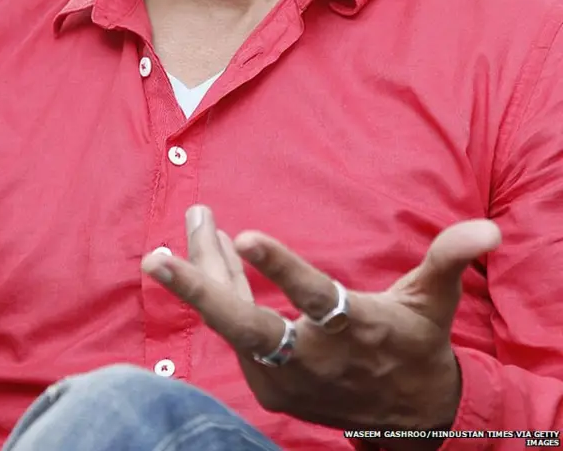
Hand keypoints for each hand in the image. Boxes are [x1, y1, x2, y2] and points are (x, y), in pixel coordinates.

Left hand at [142, 208, 500, 431]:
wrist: (405, 419)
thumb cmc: (414, 345)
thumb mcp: (434, 302)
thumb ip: (449, 258)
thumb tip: (487, 229)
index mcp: (353, 329)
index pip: (312, 298)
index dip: (280, 269)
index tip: (244, 235)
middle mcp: (312, 357)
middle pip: (245, 325)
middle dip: (199, 289)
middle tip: (157, 259)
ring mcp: (285, 375)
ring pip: (233, 321)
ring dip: (206, 274)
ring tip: (191, 226)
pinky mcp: (270, 383)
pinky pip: (237, 330)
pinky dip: (221, 290)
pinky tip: (209, 254)